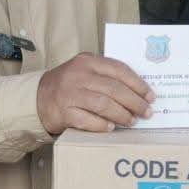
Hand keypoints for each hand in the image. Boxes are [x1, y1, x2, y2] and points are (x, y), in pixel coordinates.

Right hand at [36, 53, 153, 134]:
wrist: (38, 97)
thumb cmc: (69, 85)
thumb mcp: (85, 71)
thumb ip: (107, 75)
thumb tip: (139, 91)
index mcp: (88, 61)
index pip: (119, 70)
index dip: (138, 84)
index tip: (150, 96)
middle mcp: (78, 75)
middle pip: (114, 89)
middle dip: (134, 102)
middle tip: (146, 112)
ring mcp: (70, 94)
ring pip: (103, 104)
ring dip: (121, 114)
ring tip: (132, 121)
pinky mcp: (63, 112)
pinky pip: (87, 120)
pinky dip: (102, 125)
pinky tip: (112, 127)